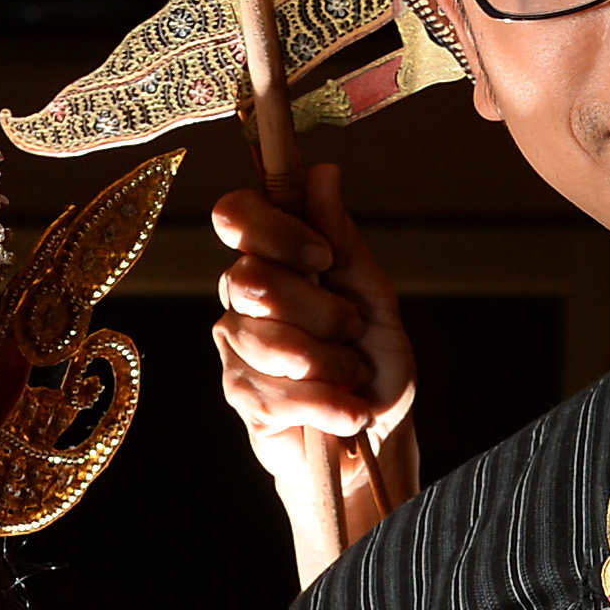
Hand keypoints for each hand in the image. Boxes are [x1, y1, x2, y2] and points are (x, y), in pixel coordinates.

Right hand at [212, 167, 418, 572]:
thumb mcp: (372, 297)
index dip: (275, 230)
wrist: (374, 436)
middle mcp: (242, 296)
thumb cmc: (372, 361)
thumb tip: (322, 172)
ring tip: (353, 376)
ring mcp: (235, 347)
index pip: (236, 215)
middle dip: (321, 311)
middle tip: (351, 332)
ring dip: (330, 362)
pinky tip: (350, 411)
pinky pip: (278, 391)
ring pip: (269, 340)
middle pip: (253, 280)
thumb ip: (343, 241)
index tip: (322, 258)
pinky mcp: (240, 396)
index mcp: (272, 259)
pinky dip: (327, 403)